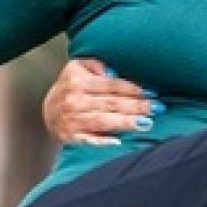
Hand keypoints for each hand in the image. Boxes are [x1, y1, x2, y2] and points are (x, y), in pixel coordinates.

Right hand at [42, 58, 160, 144]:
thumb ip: (96, 64)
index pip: (111, 85)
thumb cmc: (71, 87)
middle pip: (111, 103)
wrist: (49, 111)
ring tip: (146, 123)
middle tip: (157, 108)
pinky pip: (90, 140)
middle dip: (136, 106)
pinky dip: (103, 142)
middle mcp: (75, 100)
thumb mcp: (78, 67)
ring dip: (126, 122)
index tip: (152, 93)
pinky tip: (119, 142)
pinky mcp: (72, 137)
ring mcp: (73, 120)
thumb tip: (112, 72)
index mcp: (79, 81)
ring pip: (104, 121)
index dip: (133, 89)